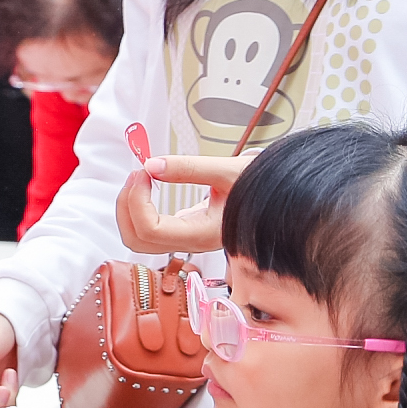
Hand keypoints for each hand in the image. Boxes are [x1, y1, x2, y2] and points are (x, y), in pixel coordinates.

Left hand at [115, 153, 254, 253]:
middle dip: (126, 205)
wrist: (280, 196)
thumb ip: (189, 168)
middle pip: (137, 240)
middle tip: (137, 173)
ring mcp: (187, 239)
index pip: (151, 230)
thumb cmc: (262, 185)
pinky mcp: (184, 230)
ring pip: (138, 238)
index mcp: (205, 233)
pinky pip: (148, 229)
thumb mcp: (229, 170)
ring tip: (141, 176)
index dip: (137, 201)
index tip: (144, 171)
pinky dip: (137, 208)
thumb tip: (151, 164)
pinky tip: (148, 185)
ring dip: (129, 207)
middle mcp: (193, 243)